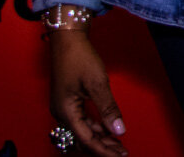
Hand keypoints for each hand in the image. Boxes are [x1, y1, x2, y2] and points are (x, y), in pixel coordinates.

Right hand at [48, 30, 127, 156]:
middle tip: (122, 152)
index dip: (105, 150)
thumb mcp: (97, 83)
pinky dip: (95, 127)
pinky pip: (81, 121)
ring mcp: (63, 108)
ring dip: (99, 138)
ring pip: (82, 131)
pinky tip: (107, 129)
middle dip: (103, 147)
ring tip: (118, 144)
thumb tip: (119, 130)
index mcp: (66, 112)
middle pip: (83, 139)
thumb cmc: (79, 57)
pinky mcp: (67, 102)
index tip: (121, 155)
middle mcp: (61, 113)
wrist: (67, 38)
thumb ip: (108, 109)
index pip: (87, 140)